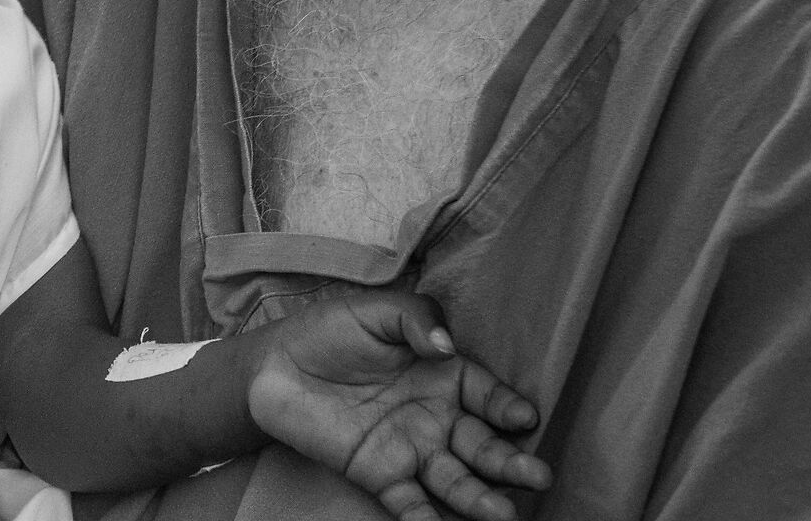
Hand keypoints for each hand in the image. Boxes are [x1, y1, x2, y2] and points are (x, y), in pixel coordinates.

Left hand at [246, 290, 551, 520]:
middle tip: (536, 476)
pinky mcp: (381, 474)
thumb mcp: (374, 310)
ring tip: (504, 513)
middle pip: (482, 445)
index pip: (486, 394)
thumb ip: (414, 319)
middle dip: (510, 461)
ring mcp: (411, 450)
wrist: (273, 365)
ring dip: (480, 498)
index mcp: (444, 376)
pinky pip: (409, 502)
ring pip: (455, 480)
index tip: (523, 417)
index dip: (505, 406)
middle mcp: (437, 418)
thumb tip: (445, 347)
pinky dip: (426, 519)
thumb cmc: (329, 331)